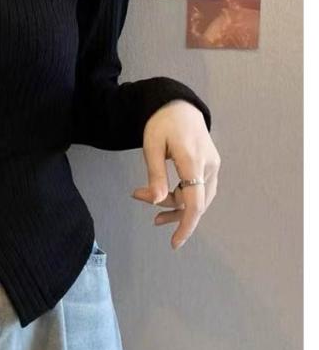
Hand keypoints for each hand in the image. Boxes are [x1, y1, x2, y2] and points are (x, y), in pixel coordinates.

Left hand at [131, 99, 220, 249]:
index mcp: (193, 161)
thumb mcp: (151, 145)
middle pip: (194, 202)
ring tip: (149, 204)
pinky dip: (183, 196)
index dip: (186, 226)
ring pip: (198, 198)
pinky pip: (200, 190)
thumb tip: (155, 202)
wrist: (180, 106)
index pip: (195, 203)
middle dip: (168, 208)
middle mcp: (208, 166)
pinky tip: (165, 196)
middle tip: (137, 195)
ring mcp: (212, 166)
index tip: (174, 243)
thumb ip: (155, 174)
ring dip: (175, 205)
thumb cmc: (162, 123)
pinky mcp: (210, 166)